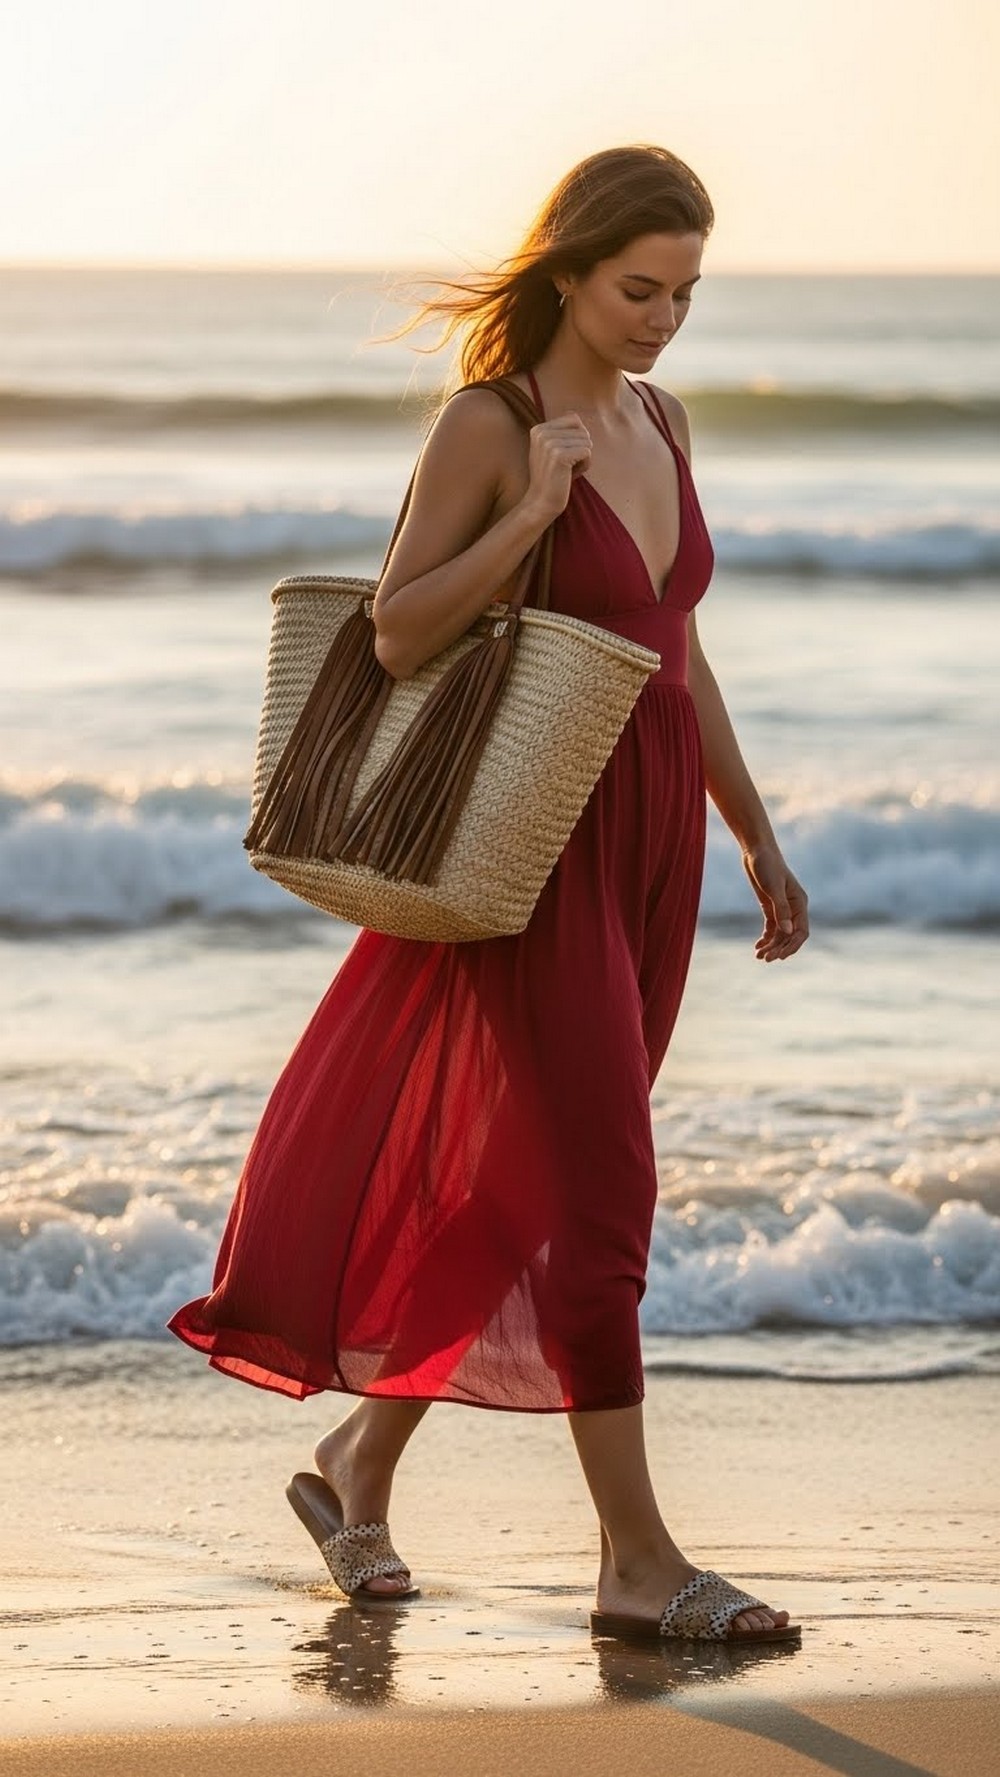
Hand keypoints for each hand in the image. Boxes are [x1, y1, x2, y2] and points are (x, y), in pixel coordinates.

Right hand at [524, 413, 592, 521]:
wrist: (541, 502)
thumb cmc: (553, 477)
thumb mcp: (552, 449)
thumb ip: (562, 432)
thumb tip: (573, 414)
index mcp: (539, 428)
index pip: (574, 419)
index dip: (576, 439)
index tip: (561, 456)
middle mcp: (542, 433)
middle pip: (582, 430)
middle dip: (581, 449)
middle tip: (565, 466)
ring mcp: (549, 443)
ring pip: (586, 441)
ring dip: (583, 459)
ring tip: (566, 471)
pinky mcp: (560, 456)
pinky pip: (587, 452)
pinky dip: (584, 465)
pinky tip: (570, 475)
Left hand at [741, 842, 809, 961]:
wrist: (756, 850)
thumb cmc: (767, 865)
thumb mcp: (773, 887)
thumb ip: (780, 909)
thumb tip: (787, 933)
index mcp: (800, 903)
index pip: (802, 931)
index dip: (792, 946)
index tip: (780, 956)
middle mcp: (794, 908)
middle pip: (790, 936)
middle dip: (779, 948)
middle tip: (765, 959)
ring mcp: (782, 908)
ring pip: (780, 934)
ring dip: (771, 946)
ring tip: (759, 956)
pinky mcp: (770, 907)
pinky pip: (771, 928)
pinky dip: (766, 938)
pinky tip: (758, 946)